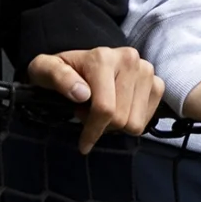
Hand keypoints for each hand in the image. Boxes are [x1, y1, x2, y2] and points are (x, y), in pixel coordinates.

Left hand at [29, 47, 165, 152]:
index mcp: (102, 57)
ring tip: (102, 110)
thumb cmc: (60, 70)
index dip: (92, 131)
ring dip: (117, 125)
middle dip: (102, 126)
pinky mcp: (156, 82)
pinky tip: (119, 109)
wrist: (81, 61)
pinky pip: (147, 119)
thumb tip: (81, 94)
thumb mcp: (44, 70)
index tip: (83, 144)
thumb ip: (58, 78)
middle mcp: (129, 59)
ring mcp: (146, 70)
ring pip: (135, 122)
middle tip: (88, 115)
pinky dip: (132, 121)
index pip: (105, 108)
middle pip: (121, 118)